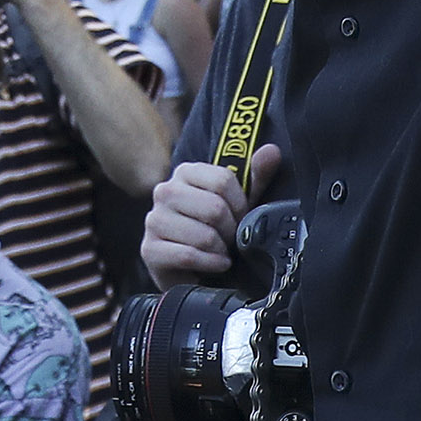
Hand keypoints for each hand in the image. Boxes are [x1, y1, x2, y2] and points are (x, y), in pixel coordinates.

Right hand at [144, 146, 276, 287]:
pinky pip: (189, 255)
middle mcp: (164, 192)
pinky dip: (211, 264)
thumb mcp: (239, 203)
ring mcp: (154, 220)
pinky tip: (215, 264)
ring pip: (204, 235)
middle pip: (214, 208)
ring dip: (221, 250)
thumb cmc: (215, 231)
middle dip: (231, 230)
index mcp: (185, 173)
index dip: (240, 205)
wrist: (191, 269)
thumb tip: (271, 151)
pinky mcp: (149, 249)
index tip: (240, 217)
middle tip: (230, 238)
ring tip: (220, 252)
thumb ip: (256, 177)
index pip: (223, 180)